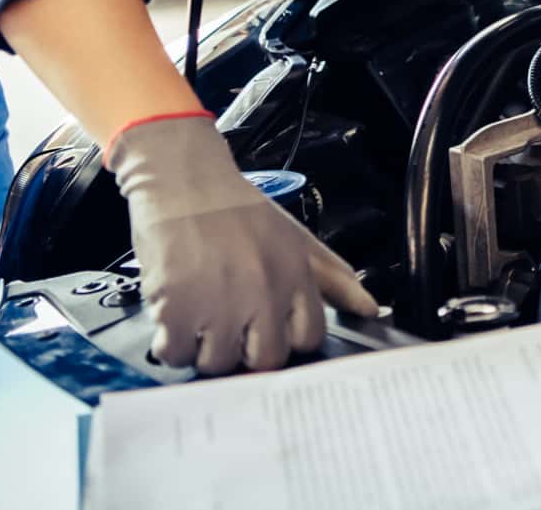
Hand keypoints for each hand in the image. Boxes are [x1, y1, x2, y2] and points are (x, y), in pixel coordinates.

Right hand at [107, 115, 377, 373]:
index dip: (287, 337)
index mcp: (296, 276)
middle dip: (246, 350)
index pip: (308, 338)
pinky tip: (173, 316)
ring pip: (217, 362)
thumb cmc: (237, 209)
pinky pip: (174, 354)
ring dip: (204, 347)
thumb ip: (334, 279)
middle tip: (228, 324)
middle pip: (265, 358)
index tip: (268, 327)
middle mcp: (263, 293)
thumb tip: (371, 309)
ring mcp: (219, 304)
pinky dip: (170, 343)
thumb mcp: (295, 238)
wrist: (182, 179)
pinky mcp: (174, 308)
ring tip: (198, 313)